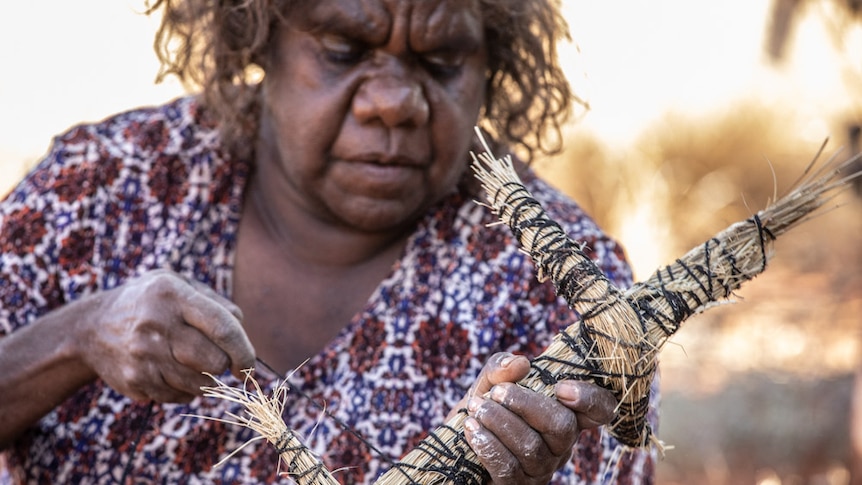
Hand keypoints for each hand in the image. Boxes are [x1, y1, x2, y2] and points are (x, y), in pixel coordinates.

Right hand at [78, 269, 254, 402]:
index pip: (223, 329)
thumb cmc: (150, 303)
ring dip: (207, 380)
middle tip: (217, 359)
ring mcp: (143, 355)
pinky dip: (186, 390)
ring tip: (193, 364)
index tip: (248, 365)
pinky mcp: (135, 380)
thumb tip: (242, 329)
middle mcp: (156, 324)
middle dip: (224, 365)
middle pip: (214, 361)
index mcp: (172, 295)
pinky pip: (179, 397)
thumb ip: (215, 303)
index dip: (244, 351)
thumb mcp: (178, 285)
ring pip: (200, 384)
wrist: (92, 328)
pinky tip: (173, 372)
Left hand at [458, 352, 615, 483]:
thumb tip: (519, 364)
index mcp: (564, 414)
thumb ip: (502, 367)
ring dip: (500, 422)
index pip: (600, 410)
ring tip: (476, 408)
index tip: (561, 387)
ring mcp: (540, 469)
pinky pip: (509, 468)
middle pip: (562, 426)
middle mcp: (559, 446)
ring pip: (531, 447)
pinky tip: (472, 429)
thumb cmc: (484, 408)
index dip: (591, 399)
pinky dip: (488, 445)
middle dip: (527, 404)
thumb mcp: (490, 381)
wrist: (454, 442)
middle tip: (497, 392)